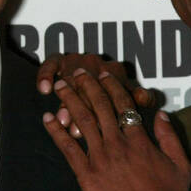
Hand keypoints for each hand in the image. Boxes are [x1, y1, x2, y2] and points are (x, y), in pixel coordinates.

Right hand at [37, 55, 154, 138]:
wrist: (92, 75)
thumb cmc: (115, 93)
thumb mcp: (130, 94)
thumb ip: (139, 97)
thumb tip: (146, 97)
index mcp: (117, 71)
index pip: (112, 90)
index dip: (106, 112)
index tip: (101, 128)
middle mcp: (97, 63)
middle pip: (89, 89)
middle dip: (85, 112)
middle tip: (79, 131)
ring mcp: (78, 60)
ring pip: (70, 80)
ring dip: (66, 101)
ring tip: (64, 119)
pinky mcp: (60, 59)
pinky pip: (52, 64)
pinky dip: (46, 74)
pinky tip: (44, 88)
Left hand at [43, 69, 190, 190]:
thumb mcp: (181, 163)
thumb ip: (169, 136)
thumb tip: (160, 113)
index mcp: (139, 140)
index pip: (123, 105)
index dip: (112, 87)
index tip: (103, 75)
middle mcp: (118, 143)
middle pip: (100, 107)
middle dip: (87, 86)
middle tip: (78, 72)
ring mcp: (100, 158)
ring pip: (82, 121)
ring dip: (70, 101)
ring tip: (60, 86)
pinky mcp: (86, 174)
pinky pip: (68, 148)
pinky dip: (56, 131)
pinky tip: (48, 118)